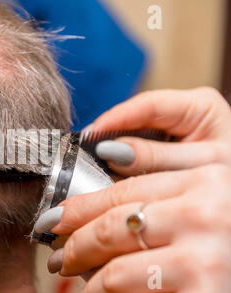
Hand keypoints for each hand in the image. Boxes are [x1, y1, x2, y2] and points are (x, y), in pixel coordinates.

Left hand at [36, 164, 230, 292]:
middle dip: (73, 248)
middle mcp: (205, 217)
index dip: (78, 208)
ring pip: (115, 275)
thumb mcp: (209, 193)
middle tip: (59, 259)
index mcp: (205, 181)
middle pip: (111, 230)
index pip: (122, 193)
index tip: (54, 219)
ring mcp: (205, 263)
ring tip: (85, 287)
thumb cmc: (230, 235)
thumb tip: (107, 152)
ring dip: (90, 286)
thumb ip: (164, 170)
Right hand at [91, 87, 230, 175]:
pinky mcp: (163, 148)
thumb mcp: (199, 164)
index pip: (149, 104)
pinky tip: (109, 170)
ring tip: (93, 163)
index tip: (92, 134)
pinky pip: (135, 152)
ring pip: (131, 136)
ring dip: (113, 151)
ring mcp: (172, 131)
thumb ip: (156, 156)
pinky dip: (122, 163)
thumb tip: (111, 151)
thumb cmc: (230, 178)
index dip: (116, 118)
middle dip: (110, 137)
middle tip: (87, 154)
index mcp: (201, 107)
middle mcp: (184, 114)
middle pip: (136, 120)